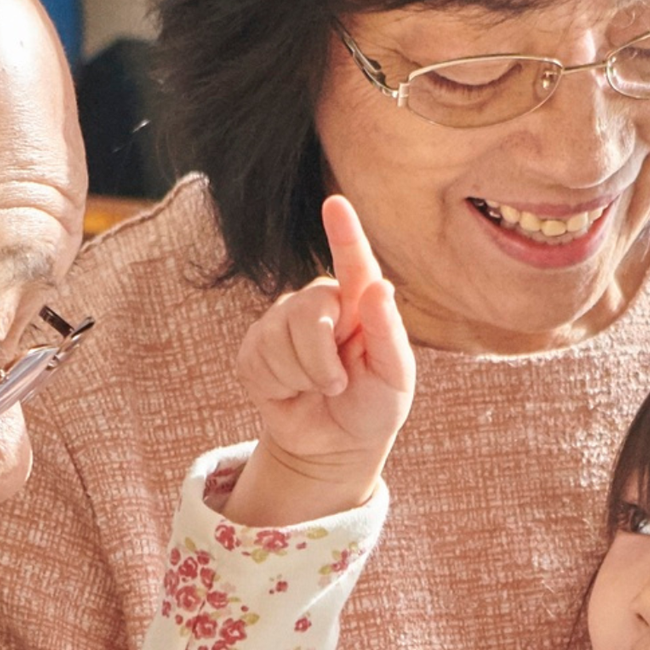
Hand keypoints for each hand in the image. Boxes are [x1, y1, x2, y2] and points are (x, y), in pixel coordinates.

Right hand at [224, 194, 414, 527]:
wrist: (334, 445)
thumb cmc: (373, 405)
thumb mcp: (394, 377)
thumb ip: (388, 333)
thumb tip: (380, 287)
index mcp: (360, 302)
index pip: (354, 262)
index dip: (344, 233)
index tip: (336, 204)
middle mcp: (321, 302)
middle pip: (309, 310)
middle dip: (321, 358)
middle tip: (337, 384)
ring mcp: (283, 321)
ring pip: (280, 339)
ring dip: (302, 378)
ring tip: (318, 389)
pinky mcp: (255, 347)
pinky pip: (259, 360)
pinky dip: (279, 387)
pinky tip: (291, 392)